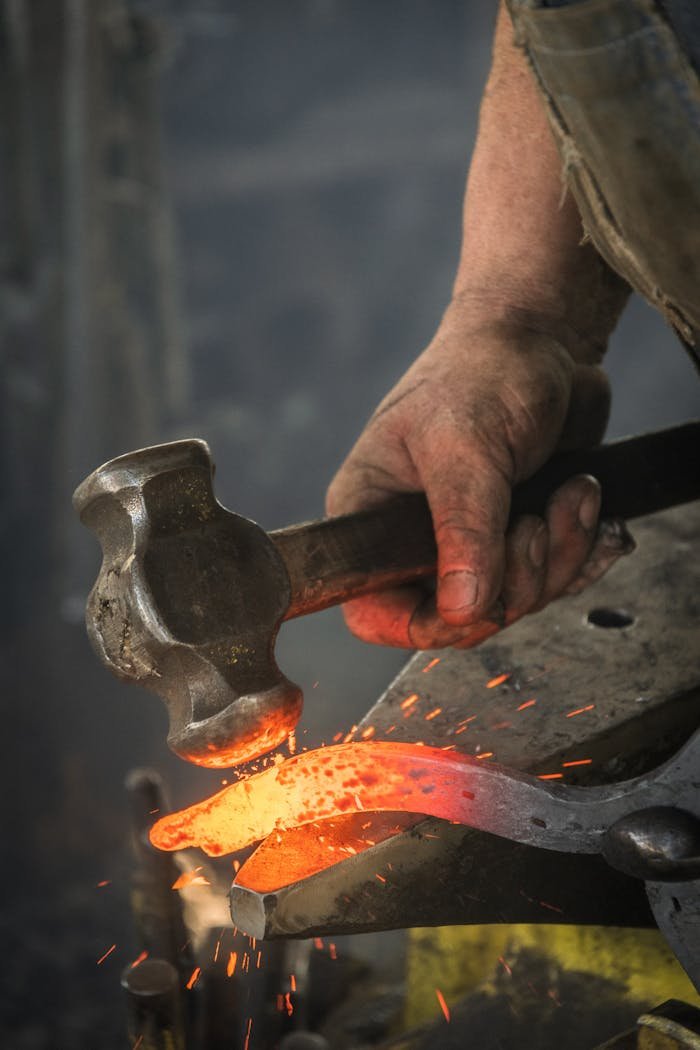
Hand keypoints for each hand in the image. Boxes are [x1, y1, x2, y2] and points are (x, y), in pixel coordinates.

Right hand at [326, 305, 633, 647]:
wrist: (545, 339)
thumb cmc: (482, 371)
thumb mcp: (465, 446)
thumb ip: (463, 529)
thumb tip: (461, 610)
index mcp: (372, 516)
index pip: (372, 610)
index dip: (422, 623)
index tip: (475, 604)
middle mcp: (415, 537)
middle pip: (458, 616)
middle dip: (515, 580)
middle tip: (533, 522)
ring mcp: (470, 540)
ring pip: (513, 602)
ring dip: (558, 556)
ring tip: (571, 495)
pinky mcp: (517, 536)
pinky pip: (551, 582)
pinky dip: (579, 550)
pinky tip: (584, 502)